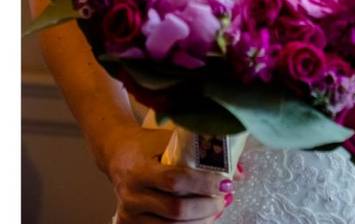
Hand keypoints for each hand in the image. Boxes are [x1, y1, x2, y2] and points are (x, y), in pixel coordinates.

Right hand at [104, 126, 233, 222]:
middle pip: (175, 210)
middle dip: (207, 207)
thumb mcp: (170, 139)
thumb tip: (238, 172)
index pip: (175, 180)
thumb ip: (201, 152)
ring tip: (216, 209)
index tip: (226, 183)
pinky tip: (202, 219)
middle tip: (224, 198)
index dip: (204, 184)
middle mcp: (132, 194)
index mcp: (139, 169)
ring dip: (201, 221)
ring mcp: (129, 213)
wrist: (117, 154)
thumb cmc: (147, 145)